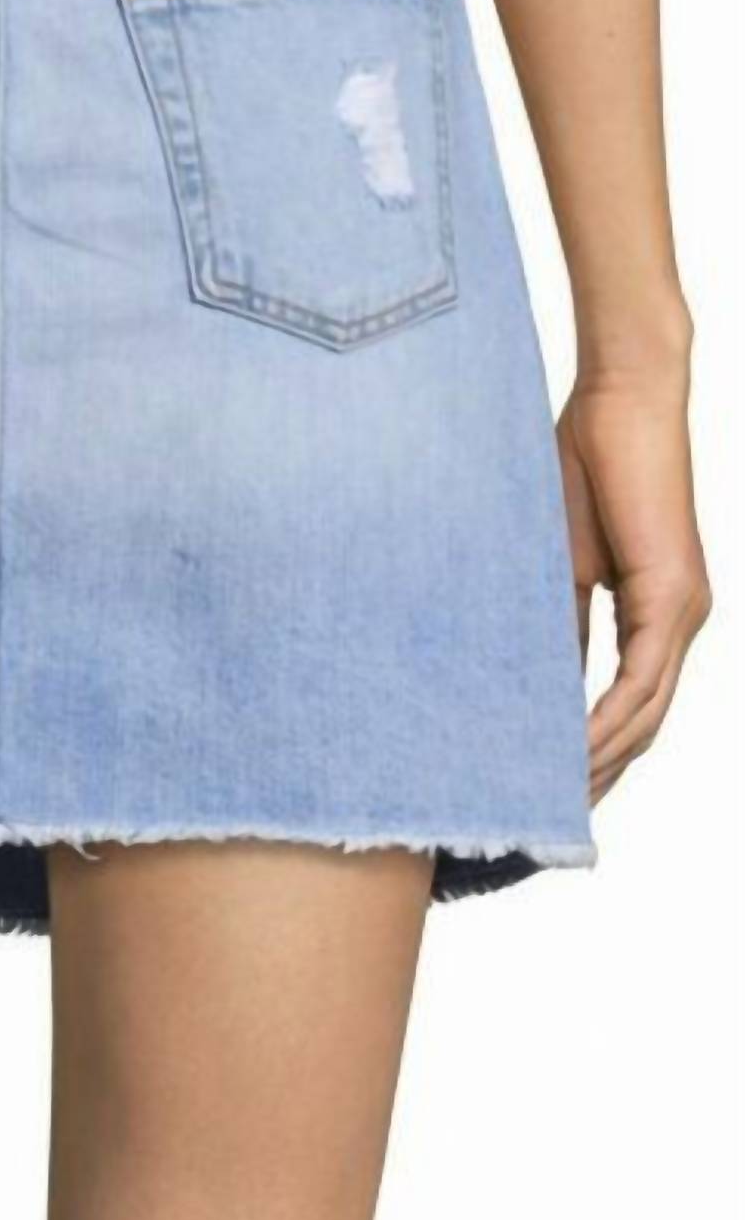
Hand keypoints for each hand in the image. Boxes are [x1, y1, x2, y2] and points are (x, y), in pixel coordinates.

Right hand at [557, 369, 710, 804]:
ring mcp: (683, 612)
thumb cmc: (585, 467)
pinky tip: (573, 750)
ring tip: (554, 799)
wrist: (622, 402)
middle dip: (599, 774)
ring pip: (647, 714)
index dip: (594, 750)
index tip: (550, 785)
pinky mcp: (672, 597)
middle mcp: (680, 622)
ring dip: (602, 761)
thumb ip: (559, 619)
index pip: (629, 703)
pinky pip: (642, 680)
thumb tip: (536, 678)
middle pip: (644, 724)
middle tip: (550, 817)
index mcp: (655, 614)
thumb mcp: (558, 562)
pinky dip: (608, 720)